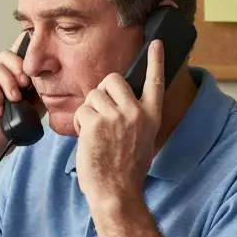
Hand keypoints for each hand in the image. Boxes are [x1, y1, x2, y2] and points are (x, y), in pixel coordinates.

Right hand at [0, 34, 45, 169]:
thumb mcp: (25, 116)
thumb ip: (36, 99)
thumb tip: (51, 84)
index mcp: (3, 83)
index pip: (16, 59)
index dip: (27, 58)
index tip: (38, 72)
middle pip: (6, 56)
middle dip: (20, 68)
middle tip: (26, 85)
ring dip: (10, 83)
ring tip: (14, 101)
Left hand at [73, 40, 163, 205]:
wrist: (117, 192)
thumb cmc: (126, 169)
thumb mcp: (142, 139)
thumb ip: (135, 117)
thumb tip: (121, 101)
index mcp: (151, 116)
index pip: (155, 82)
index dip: (155, 61)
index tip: (156, 43)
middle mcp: (136, 113)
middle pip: (112, 79)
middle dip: (101, 91)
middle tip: (101, 113)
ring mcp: (116, 116)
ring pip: (93, 94)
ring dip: (89, 111)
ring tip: (96, 133)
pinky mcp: (97, 122)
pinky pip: (82, 110)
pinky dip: (80, 123)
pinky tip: (89, 140)